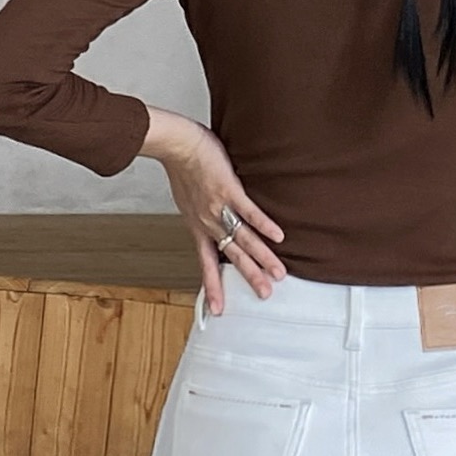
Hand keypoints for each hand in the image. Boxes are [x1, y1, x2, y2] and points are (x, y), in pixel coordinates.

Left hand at [139, 106, 286, 315]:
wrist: (176, 146)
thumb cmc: (182, 167)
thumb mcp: (187, 200)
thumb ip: (201, 214)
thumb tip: (210, 218)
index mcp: (198, 228)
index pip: (207, 264)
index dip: (213, 287)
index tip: (218, 309)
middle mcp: (209, 223)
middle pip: (233, 256)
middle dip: (250, 277)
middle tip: (265, 294)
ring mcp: (220, 208)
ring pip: (244, 239)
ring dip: (262, 257)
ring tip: (278, 273)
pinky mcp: (229, 191)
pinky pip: (249, 212)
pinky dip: (264, 225)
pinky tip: (278, 236)